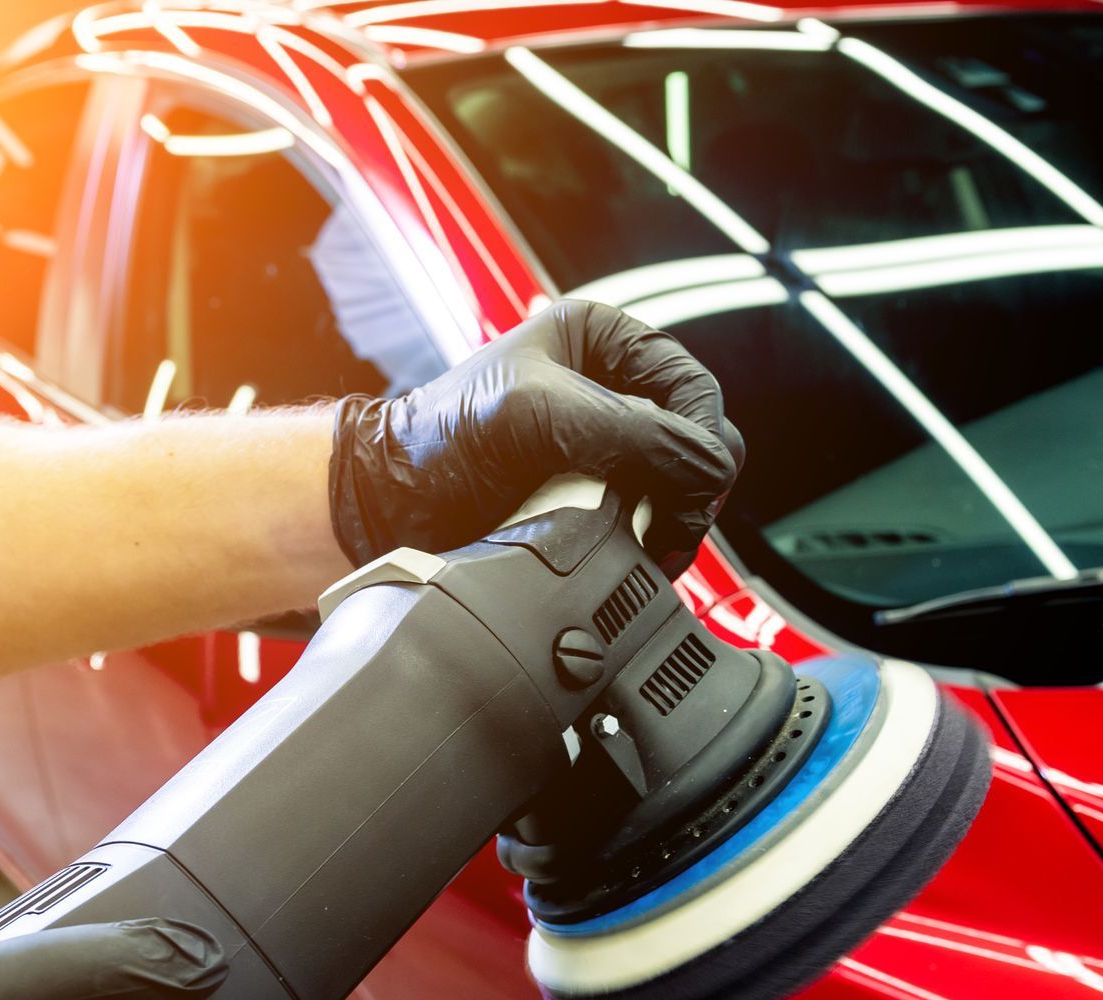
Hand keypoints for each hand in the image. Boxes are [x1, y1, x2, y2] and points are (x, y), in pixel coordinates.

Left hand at [328, 299, 744, 577]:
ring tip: (647, 545)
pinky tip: (632, 554)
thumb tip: (707, 467)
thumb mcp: (540, 415)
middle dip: (691, 487)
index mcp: (603, 341)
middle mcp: (613, 389)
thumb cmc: (443, 438)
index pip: (695, 389)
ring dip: (675, 521)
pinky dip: (652, 541)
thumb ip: (630, 431)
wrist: (395, 503)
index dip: (703, 439)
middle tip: (669, 527)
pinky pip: (652, 520)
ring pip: (682, 486)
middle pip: (698, 441)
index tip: (693, 485)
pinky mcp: (597, 497)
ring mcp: (608, 448)